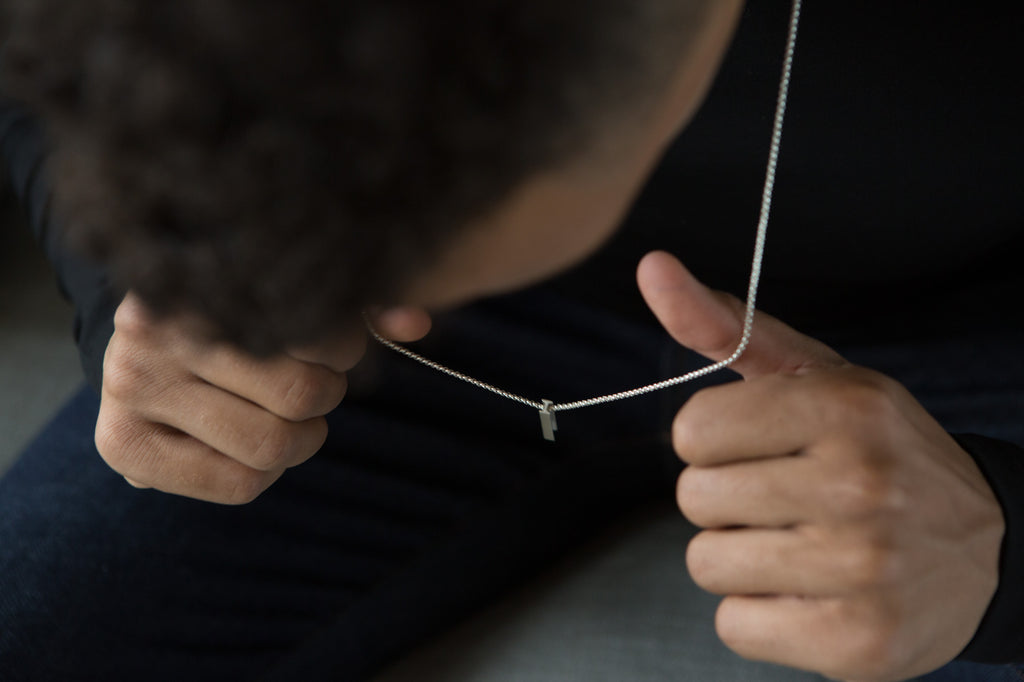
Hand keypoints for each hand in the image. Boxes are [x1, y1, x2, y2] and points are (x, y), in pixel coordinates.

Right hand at [96, 293, 430, 503]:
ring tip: (285, 418)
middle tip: (310, 388)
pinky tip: (248, 445)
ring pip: (272, 444)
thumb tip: (417, 323)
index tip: (331, 349)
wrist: (148, 349)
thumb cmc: (239, 320)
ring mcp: (130, 385)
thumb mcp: (293, 301)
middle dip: (324, 397)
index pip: (320, 332)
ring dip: (300, 440)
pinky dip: (263, 474)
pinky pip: (238, 483)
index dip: (345, 351)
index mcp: (207, 279)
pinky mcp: (122, 444)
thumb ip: (356, 309)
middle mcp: (155, 327)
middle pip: (300, 394)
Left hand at [637, 251, 1003, 681]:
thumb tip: (650, 266)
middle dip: (725, 500)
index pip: (691, 431)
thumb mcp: (814, 375)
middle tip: (787, 499)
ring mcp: (864, 569)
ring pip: (707, 564)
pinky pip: (734, 626)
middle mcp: (860, 485)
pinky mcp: (859, 642)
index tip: (756, 446)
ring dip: (738, 557)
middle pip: (694, 500)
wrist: (987, 548)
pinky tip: (810, 592)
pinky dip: (758, 613)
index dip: (712, 442)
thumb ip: (726, 325)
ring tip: (800, 545)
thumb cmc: (875, 450)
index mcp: (845, 408)